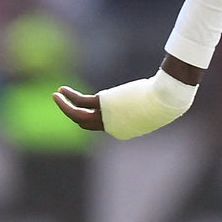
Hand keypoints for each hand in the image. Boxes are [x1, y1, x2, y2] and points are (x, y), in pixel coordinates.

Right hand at [53, 55, 202, 137]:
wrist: (165, 97)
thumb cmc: (163, 102)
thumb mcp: (151, 110)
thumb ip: (143, 110)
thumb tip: (145, 104)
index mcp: (123, 131)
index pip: (103, 126)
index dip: (94, 117)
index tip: (87, 107)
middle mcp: (112, 127)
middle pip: (85, 123)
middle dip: (73, 113)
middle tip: (64, 104)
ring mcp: (107, 117)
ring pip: (77, 115)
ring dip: (64, 106)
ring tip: (56, 96)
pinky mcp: (103, 104)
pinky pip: (80, 101)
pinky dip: (69, 96)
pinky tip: (61, 90)